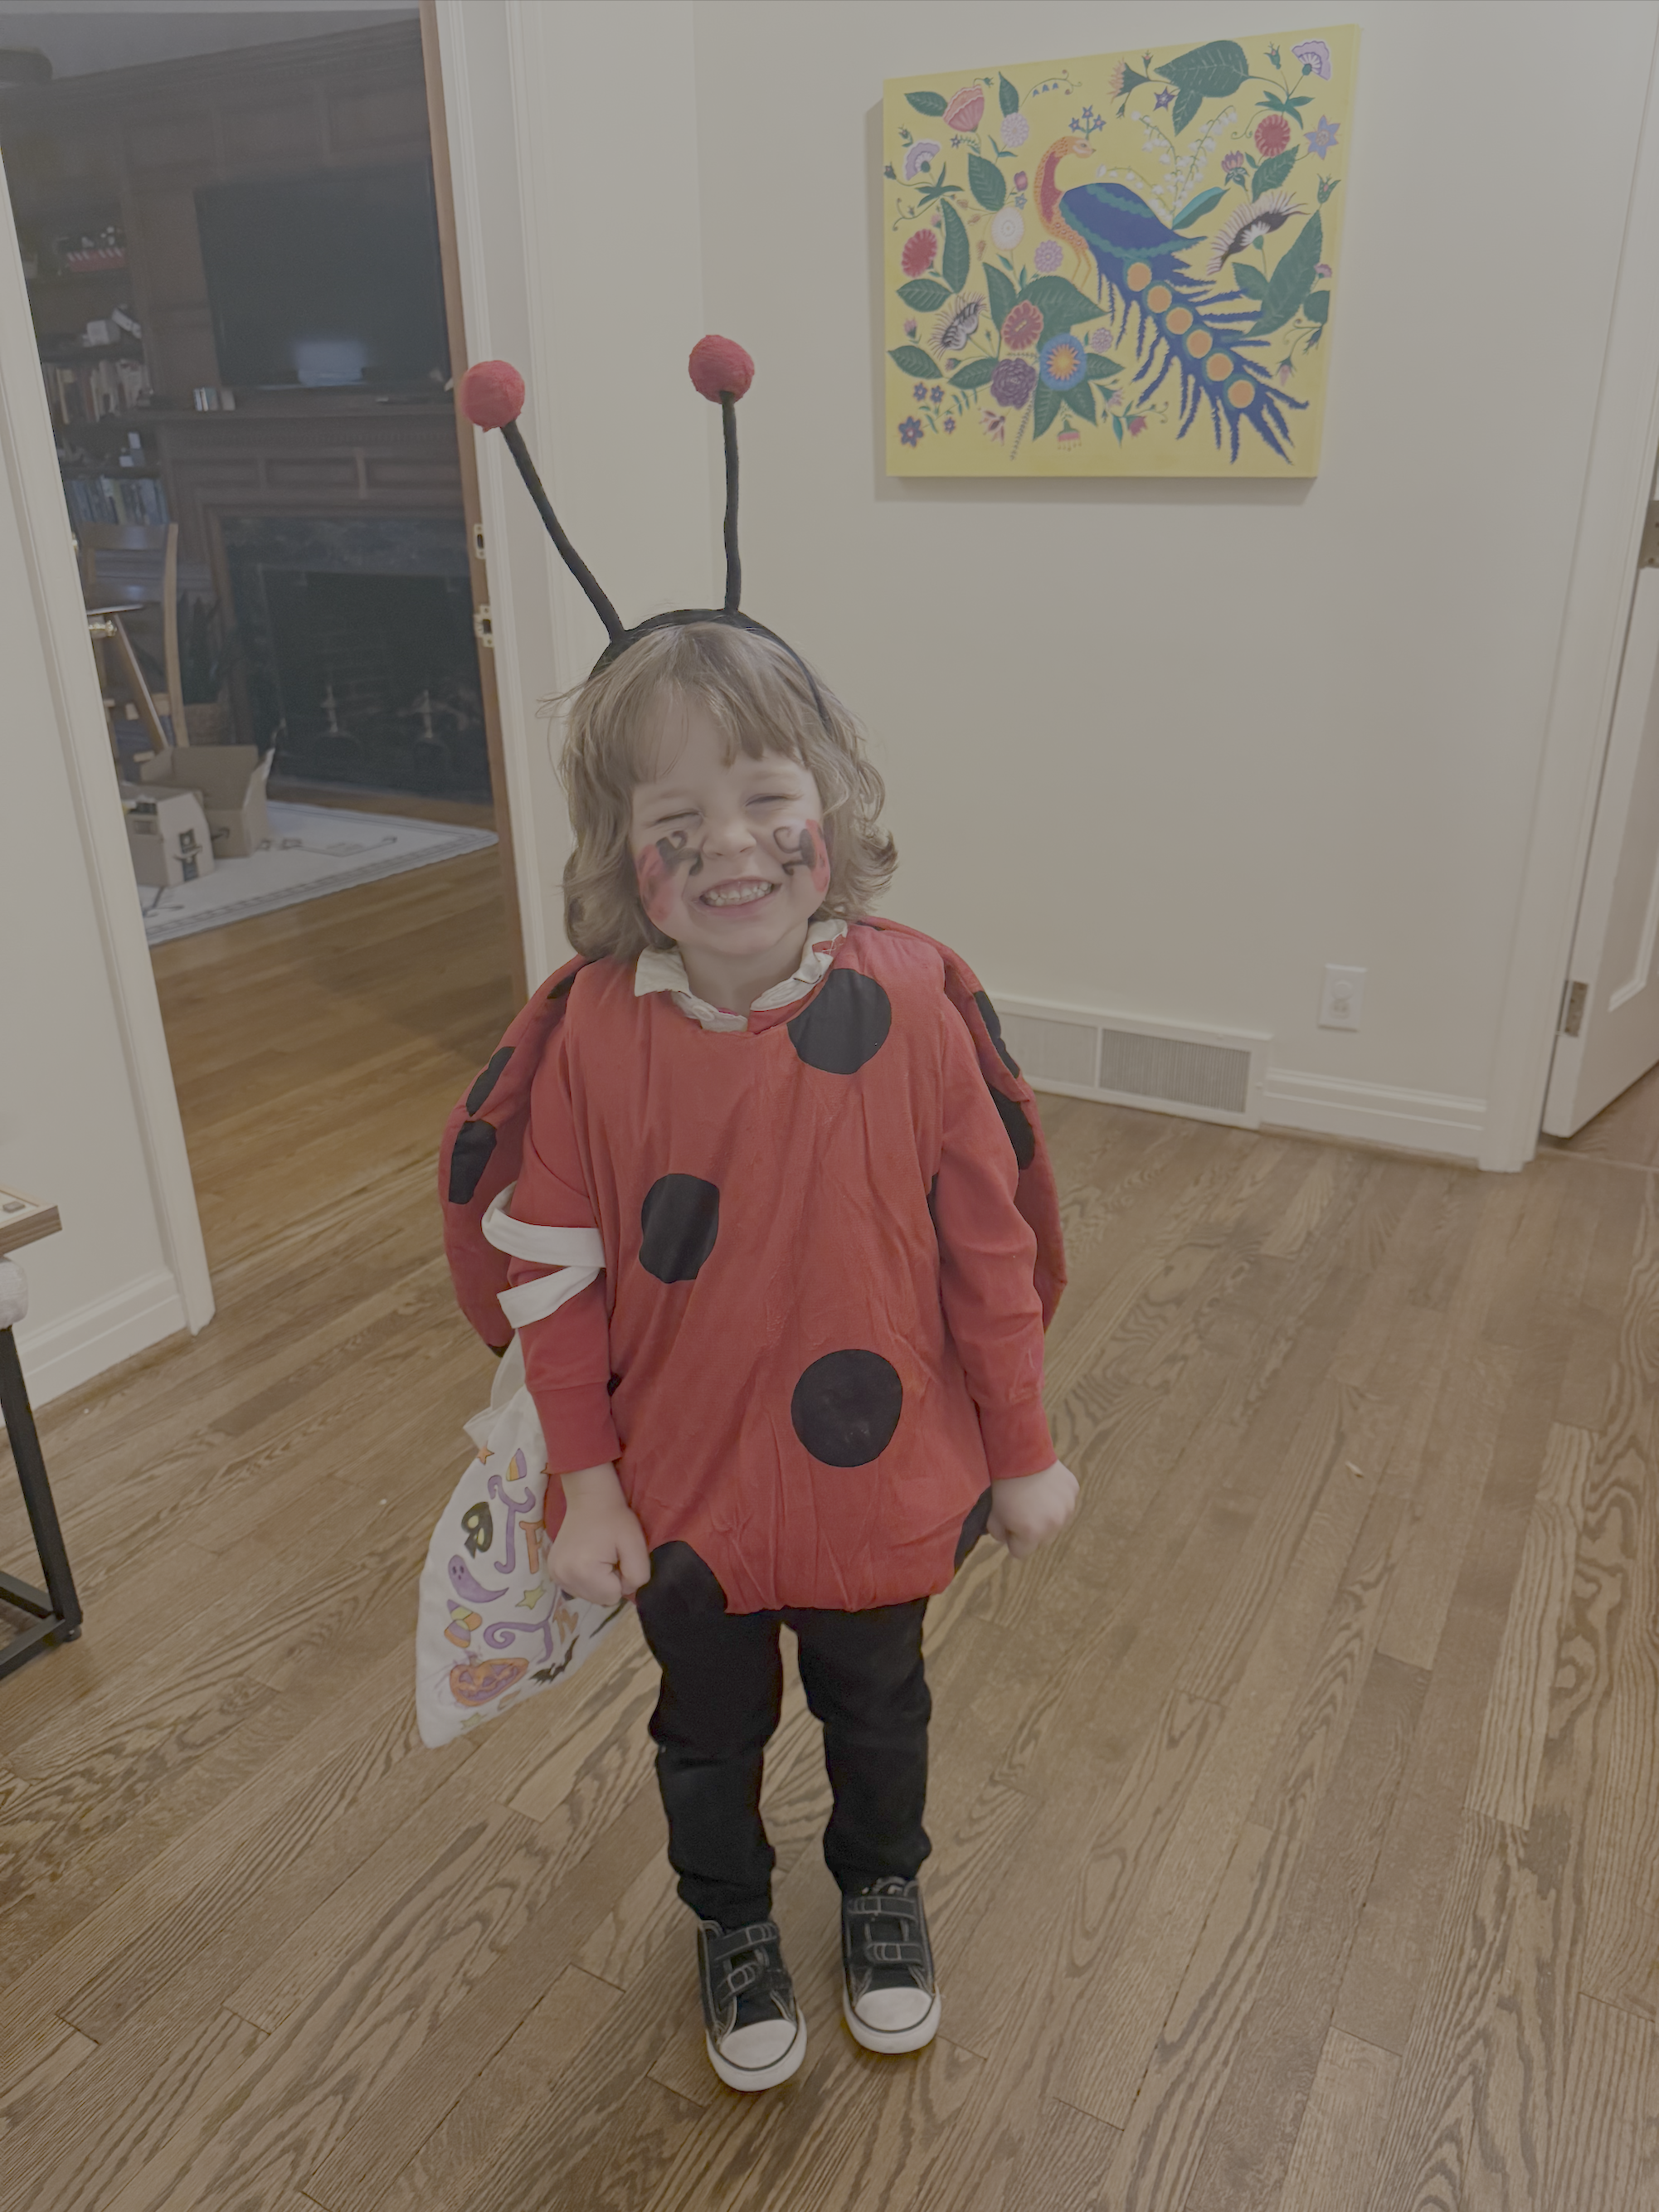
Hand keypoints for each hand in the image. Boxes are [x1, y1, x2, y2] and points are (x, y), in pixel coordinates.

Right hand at [549, 1463, 650, 1605]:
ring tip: (598, 1555)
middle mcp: (564, 1577)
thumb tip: (625, 1591)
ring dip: (598, 1582)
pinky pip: (578, 1589)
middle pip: (600, 1599)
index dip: (621, 1578)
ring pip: (589, 1596)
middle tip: (609, 1555)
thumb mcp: (636, 1545)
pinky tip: (587, 1558)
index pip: (613, 1596)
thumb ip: (638, 1576)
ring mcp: (555, 1575)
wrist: (589, 1498)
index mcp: (584, 1571)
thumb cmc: (615, 1519)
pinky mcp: (553, 1572)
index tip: (618, 1556)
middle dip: (610, 1582)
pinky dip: (586, 1579)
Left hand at [987, 1461, 1078, 1560]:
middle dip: (1032, 1531)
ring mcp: (1067, 1508)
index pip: (1021, 1553)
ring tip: (1034, 1497)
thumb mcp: (992, 1515)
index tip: (1009, 1524)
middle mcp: (1054, 1526)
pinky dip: (1057, 1498)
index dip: (1013, 1539)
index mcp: (1032, 1534)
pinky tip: (1045, 1485)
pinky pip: (1065, 1503)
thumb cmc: (1002, 1486)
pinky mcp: (1074, 1491)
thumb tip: (1007, 1537)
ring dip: (1047, 1516)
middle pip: (1042, 1540)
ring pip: (1056, 1522)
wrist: (1019, 1453)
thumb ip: (999, 1534)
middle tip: (1021, 1510)